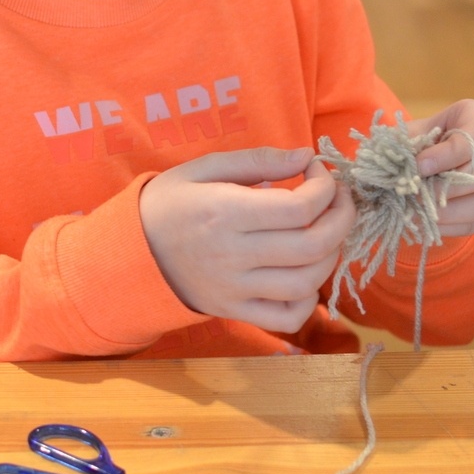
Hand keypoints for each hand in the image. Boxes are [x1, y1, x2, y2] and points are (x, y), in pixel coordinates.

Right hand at [139, 147, 354, 332]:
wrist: (130, 251)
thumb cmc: (170, 202)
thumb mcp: (204, 167)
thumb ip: (258, 159)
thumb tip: (306, 155)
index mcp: (225, 212)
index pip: (300, 206)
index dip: (325, 186)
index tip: (318, 171)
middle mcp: (233, 255)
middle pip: (313, 245)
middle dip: (343, 217)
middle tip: (338, 199)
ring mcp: (235, 289)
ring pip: (308, 282)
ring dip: (333, 254)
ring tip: (326, 231)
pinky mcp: (235, 311)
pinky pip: (288, 318)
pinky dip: (310, 300)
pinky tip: (306, 274)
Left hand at [405, 100, 473, 238]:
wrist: (434, 156)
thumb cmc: (424, 138)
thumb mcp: (415, 132)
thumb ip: (407, 144)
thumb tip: (396, 166)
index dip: (446, 155)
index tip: (419, 167)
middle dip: (452, 185)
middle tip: (419, 194)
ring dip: (451, 211)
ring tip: (420, 213)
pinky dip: (451, 226)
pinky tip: (427, 224)